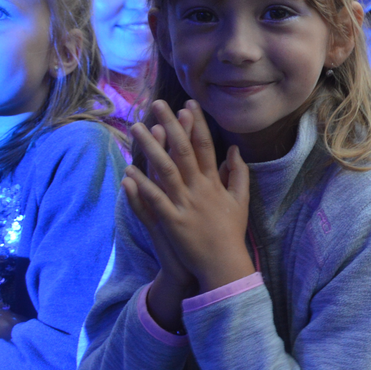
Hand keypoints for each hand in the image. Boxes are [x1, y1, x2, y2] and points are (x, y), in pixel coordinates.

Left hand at [123, 100, 253, 292]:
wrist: (224, 265)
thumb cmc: (231, 232)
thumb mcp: (241, 200)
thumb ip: (238, 173)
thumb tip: (235, 149)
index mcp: (214, 183)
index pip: (205, 146)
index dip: (196, 124)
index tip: (188, 104)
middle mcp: (199, 189)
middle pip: (183, 151)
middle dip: (171, 125)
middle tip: (158, 104)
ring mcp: (185, 205)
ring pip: (165, 170)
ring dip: (150, 148)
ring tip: (137, 128)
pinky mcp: (172, 222)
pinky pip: (154, 200)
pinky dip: (142, 186)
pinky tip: (129, 171)